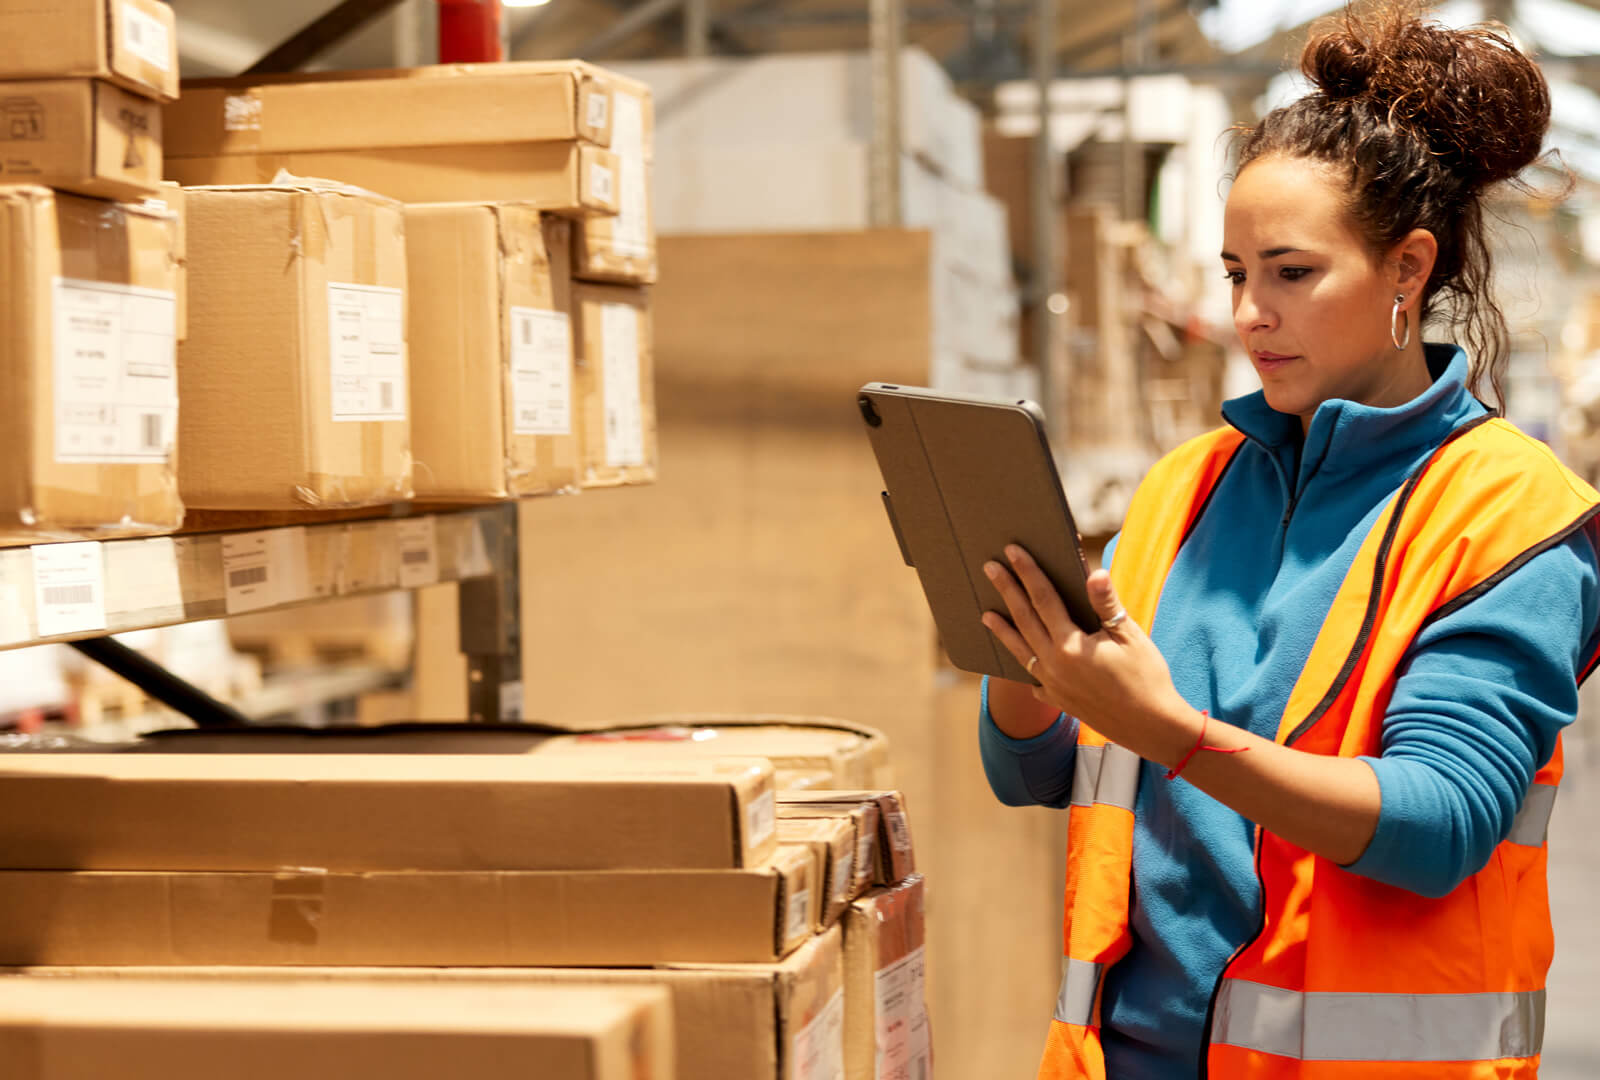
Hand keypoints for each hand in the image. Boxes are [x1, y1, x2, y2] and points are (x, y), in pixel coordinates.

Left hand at [980, 545, 1197, 764]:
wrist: (1152, 728)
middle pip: (1024, 620)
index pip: (1043, 599)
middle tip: (990, 568)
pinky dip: (1022, 665)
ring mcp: (1052, 686)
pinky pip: (1032, 678)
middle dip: (1007, 590)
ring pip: (1020, 651)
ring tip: (986, 615)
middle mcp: (1054, 665)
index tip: (1013, 551)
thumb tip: (1095, 573)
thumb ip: (1106, 604)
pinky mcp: (1058, 701)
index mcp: (1071, 645)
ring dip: (1002, 630)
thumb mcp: (1130, 636)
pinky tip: (1019, 658)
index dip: (1028, 572)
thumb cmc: (1147, 677)